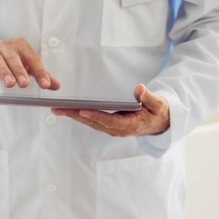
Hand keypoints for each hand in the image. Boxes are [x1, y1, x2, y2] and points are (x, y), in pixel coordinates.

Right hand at [0, 37, 60, 89]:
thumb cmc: (14, 60)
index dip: (40, 72)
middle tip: (24, 84)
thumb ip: (42, 75)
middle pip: (14, 58)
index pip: (33, 59)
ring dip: (4, 72)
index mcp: (22, 47)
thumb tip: (57, 85)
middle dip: (20, 71)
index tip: (46, 85)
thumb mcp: (29, 66)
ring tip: (9, 84)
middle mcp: (7, 47)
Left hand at [51, 84, 169, 136]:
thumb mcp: (159, 104)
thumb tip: (139, 88)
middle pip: (94, 122)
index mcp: (131, 125)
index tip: (83, 111)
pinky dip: (80, 116)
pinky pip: (93, 122)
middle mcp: (119, 129)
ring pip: (90, 123)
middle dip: (75, 116)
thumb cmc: (160, 112)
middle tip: (58, 109)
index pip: (110, 121)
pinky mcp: (110, 126)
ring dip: (73, 116)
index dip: (96, 116)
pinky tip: (69, 111)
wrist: (162, 124)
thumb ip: (149, 97)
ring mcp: (113, 129)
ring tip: (57, 109)